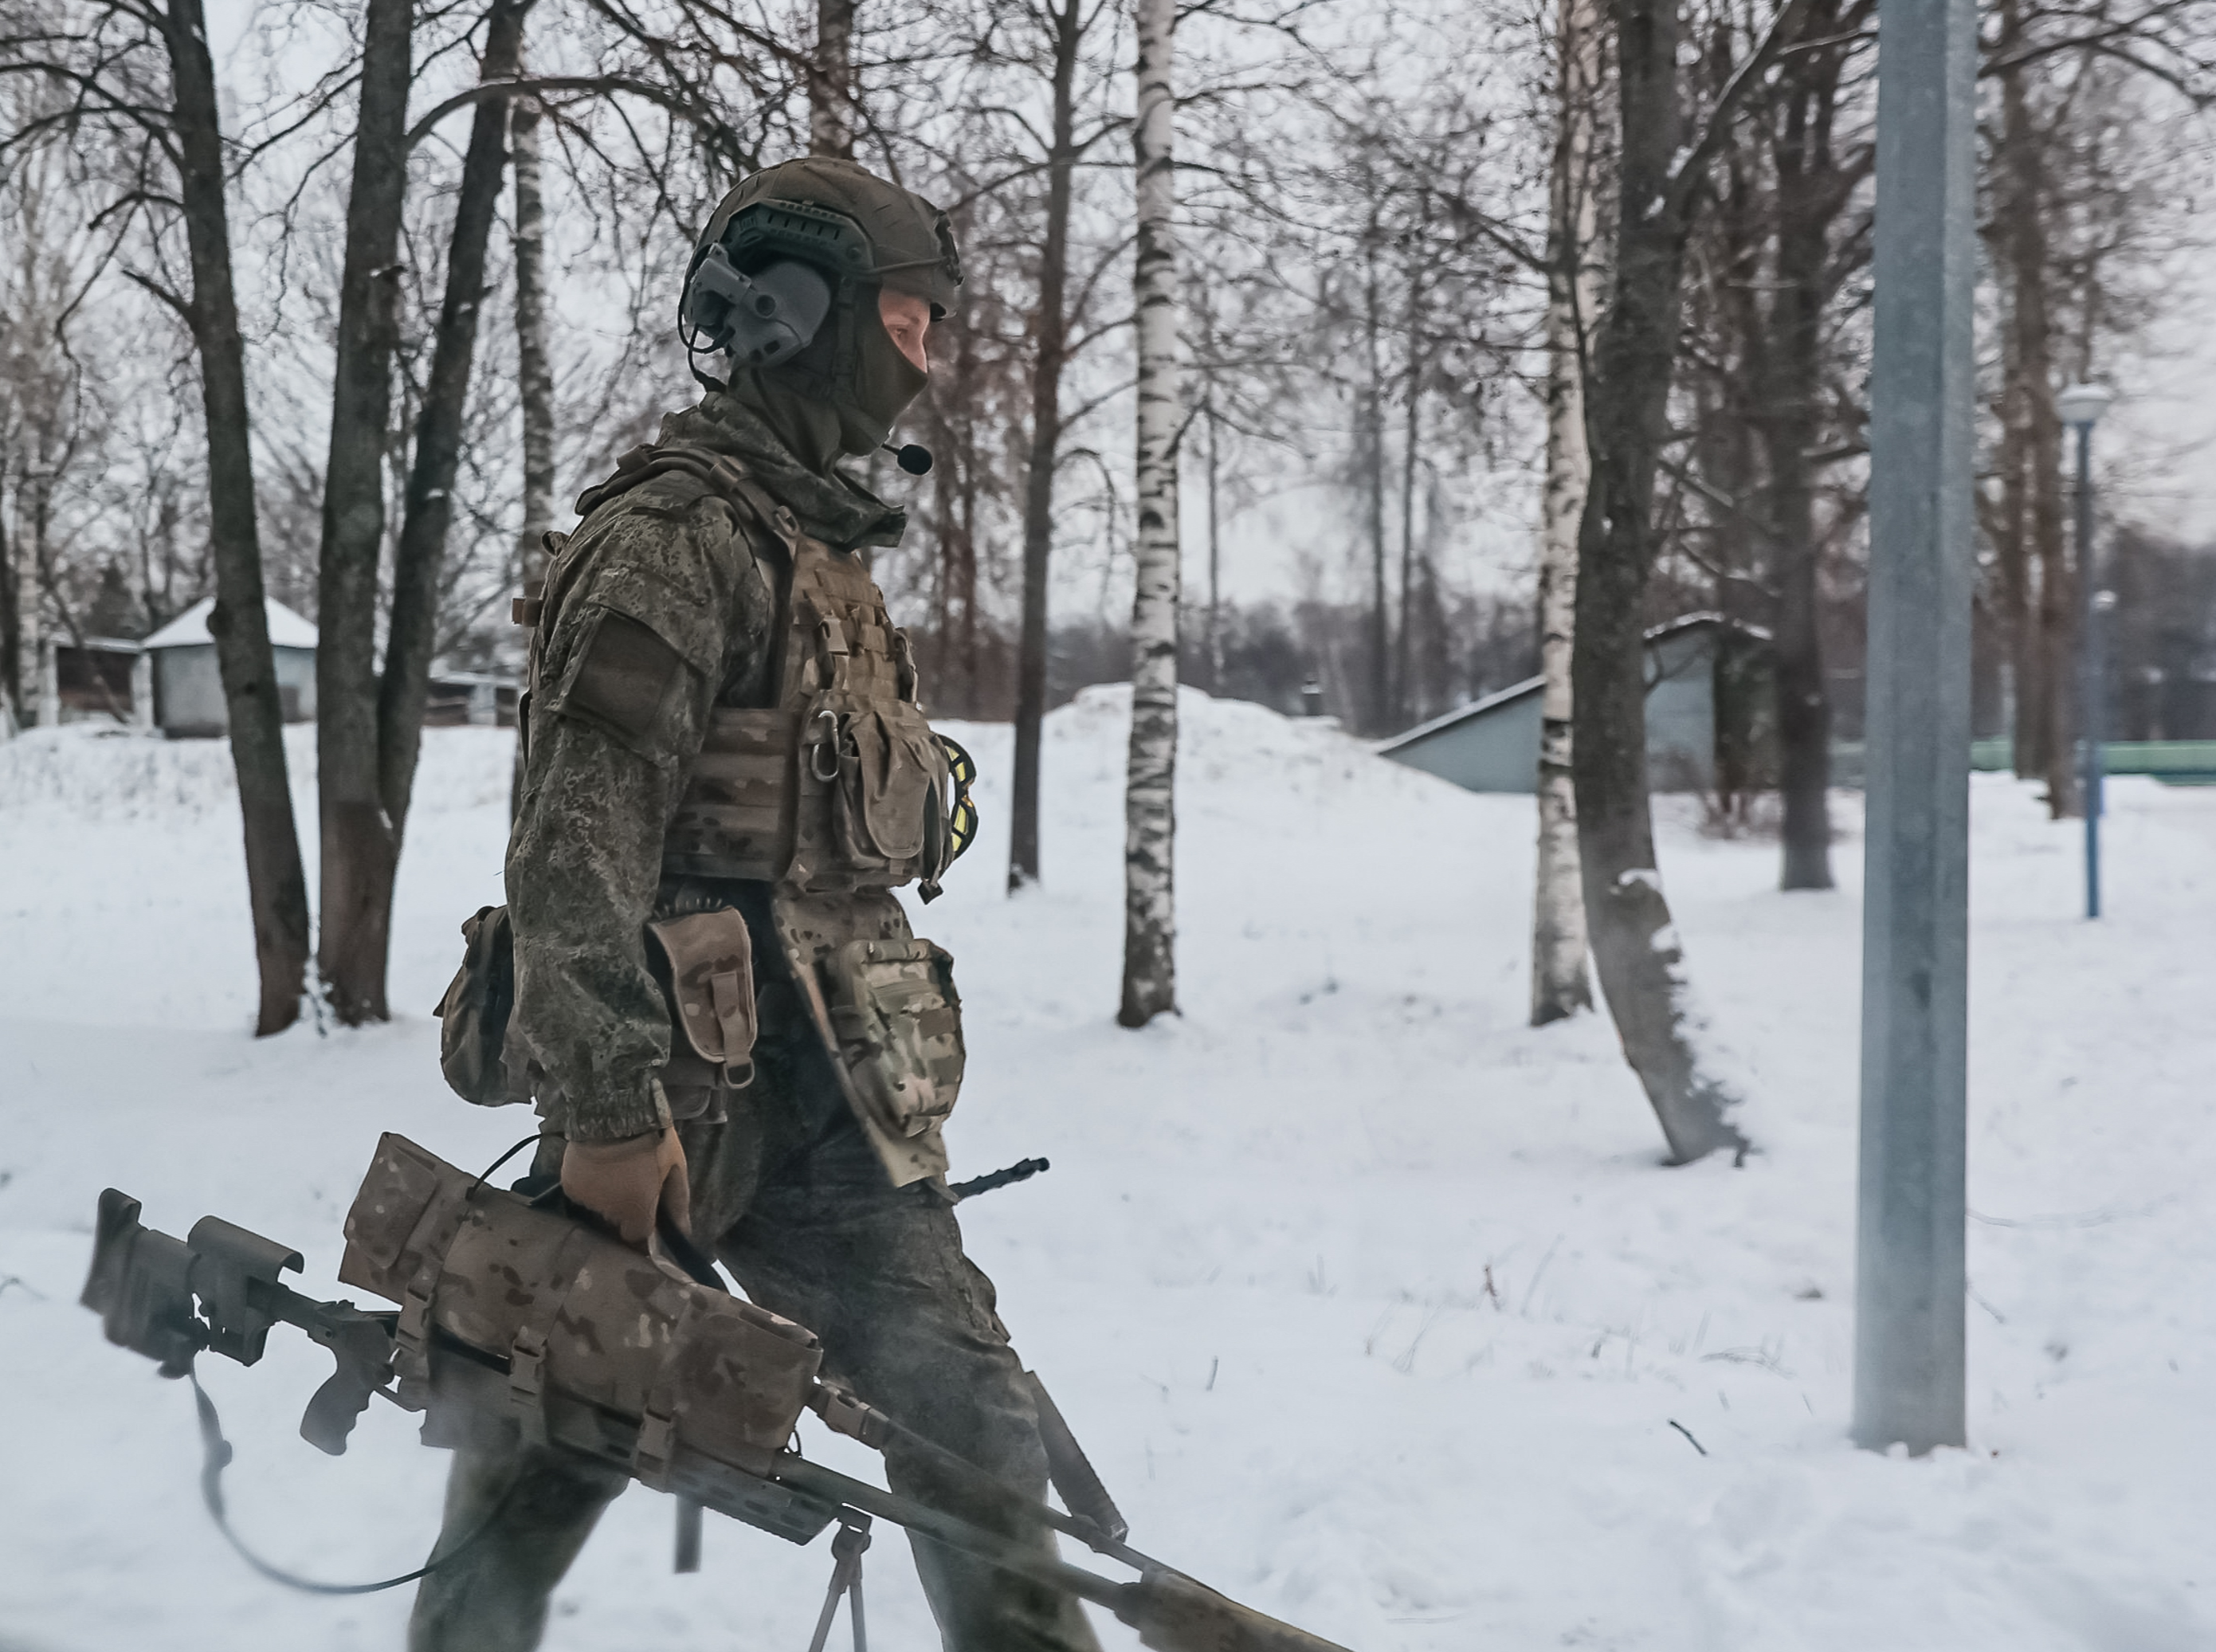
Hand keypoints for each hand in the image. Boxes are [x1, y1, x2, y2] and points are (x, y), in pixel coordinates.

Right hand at [561, 1126, 689, 1247]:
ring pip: (599, 1208)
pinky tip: (598, 1167)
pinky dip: (590, 1185)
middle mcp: (609, 1214)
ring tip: (616, 1170)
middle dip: (626, 1208)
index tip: (647, 1210)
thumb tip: (683, 1232)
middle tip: (634, 1180)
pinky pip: (582, 1194)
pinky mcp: (570, 1186)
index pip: (637, 1237)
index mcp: (636, 1212)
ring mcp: (587, 1201)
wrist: (616, 1113)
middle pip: (618, 1221)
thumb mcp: (675, 1169)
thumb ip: (678, 1204)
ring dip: (607, 1196)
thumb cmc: (654, 1140)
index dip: (642, 1225)